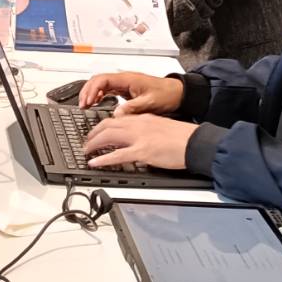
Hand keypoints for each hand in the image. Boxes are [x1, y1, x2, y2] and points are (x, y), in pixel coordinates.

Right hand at [81, 72, 184, 115]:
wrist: (177, 93)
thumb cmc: (166, 94)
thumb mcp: (150, 103)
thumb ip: (132, 108)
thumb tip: (117, 114)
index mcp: (127, 79)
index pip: (102, 80)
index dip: (92, 90)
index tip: (88, 102)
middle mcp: (124, 80)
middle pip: (97, 80)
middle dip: (87, 91)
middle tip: (82, 105)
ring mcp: (124, 84)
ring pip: (100, 84)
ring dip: (91, 93)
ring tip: (85, 105)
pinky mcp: (125, 90)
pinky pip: (107, 90)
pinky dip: (98, 96)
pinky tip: (95, 103)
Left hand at [82, 115, 196, 170]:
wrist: (196, 142)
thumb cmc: (183, 138)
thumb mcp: (162, 128)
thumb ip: (147, 132)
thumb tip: (138, 141)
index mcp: (144, 118)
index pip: (118, 118)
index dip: (103, 126)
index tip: (97, 132)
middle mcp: (138, 124)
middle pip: (107, 125)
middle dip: (93, 134)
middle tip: (87, 142)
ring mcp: (139, 137)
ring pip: (108, 136)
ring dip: (94, 144)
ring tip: (86, 151)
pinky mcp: (143, 151)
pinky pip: (117, 155)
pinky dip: (103, 159)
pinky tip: (95, 162)